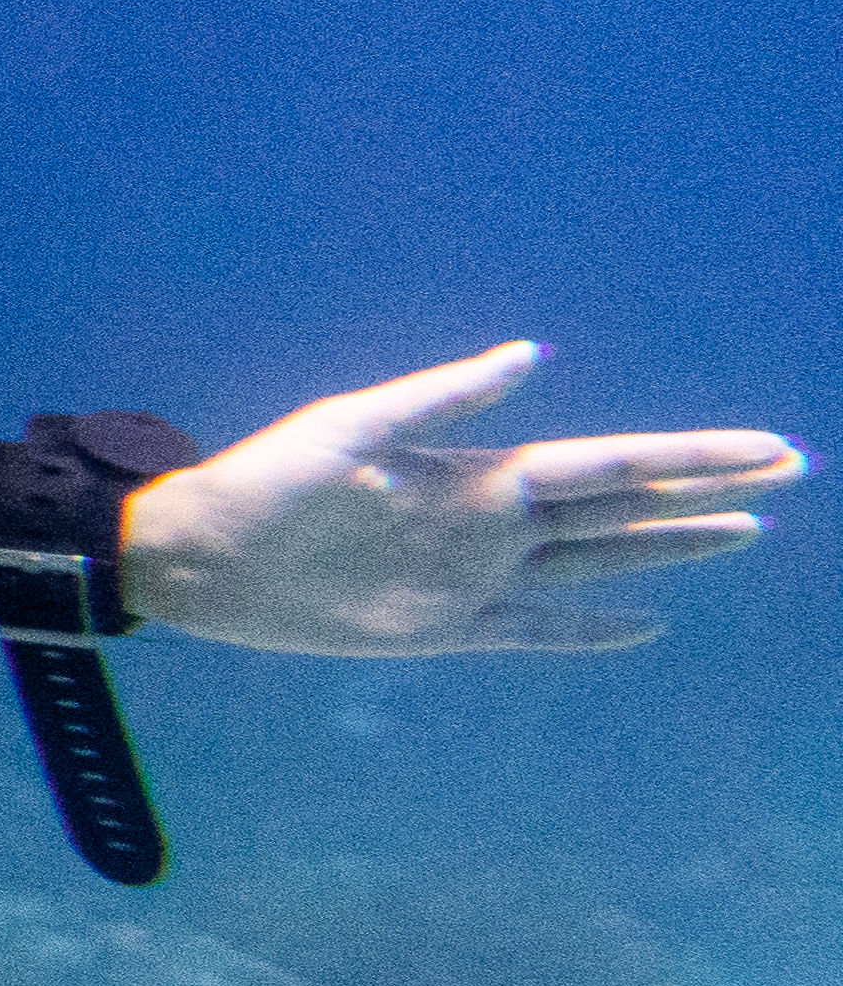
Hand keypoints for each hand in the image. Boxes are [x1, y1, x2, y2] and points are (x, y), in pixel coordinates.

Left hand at [121, 340, 801, 655]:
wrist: (202, 555)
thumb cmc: (267, 480)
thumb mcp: (353, 426)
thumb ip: (446, 396)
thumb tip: (531, 353)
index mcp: (481, 472)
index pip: (611, 462)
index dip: (691, 456)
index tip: (766, 446)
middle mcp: (493, 523)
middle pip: (624, 508)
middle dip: (705, 491)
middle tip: (789, 472)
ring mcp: (475, 578)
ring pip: (599, 565)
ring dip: (670, 548)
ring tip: (744, 532)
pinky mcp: (442, 630)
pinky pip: (534, 631)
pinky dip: (591, 632)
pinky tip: (646, 627)